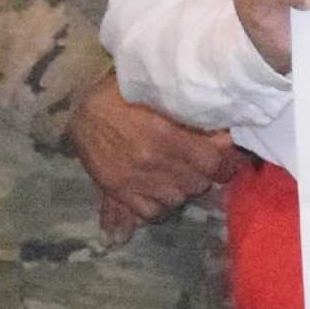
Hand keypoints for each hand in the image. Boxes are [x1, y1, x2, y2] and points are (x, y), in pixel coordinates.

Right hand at [69, 77, 235, 238]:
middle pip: (198, 183)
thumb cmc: (125, 95)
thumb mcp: (161, 96)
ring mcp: (135, 181)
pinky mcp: (119, 192)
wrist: (79, 109)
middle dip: (204, 173)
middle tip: (201, 160)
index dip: (227, 163)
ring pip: (179, 199)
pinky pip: (152, 213)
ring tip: (180, 172)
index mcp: (166, 135)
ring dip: (184, 187)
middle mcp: (152, 162)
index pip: (213, 163)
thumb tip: (226, 138)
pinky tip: (162, 191)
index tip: (229, 159)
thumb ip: (193, 117)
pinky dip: (162, 206)